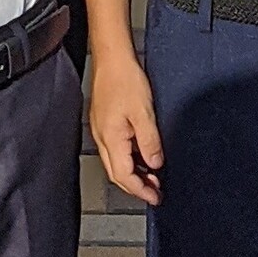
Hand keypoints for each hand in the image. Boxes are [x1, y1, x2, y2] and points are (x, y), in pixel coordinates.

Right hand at [89, 50, 162, 202]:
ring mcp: (101, 131)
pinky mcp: (104, 124)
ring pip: (116, 163)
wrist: (112, 59)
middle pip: (117, 174)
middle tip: (156, 192)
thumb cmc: (125, 79)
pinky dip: (129, 160)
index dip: (140, 190)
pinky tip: (142, 156)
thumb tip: (155, 164)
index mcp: (110, 138)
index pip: (124, 176)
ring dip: (133, 173)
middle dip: (136, 186)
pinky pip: (116, 150)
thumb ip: (149, 142)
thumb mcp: (144, 113)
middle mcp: (102, 138)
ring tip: (153, 176)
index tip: (155, 197)